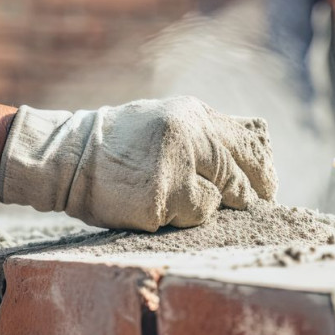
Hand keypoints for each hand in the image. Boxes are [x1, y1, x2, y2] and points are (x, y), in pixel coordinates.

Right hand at [0, 96, 277, 231]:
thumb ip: (202, 136)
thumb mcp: (163, 123)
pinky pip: (190, 218)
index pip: (250, 137)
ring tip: (170, 197)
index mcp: (193, 115)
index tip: (265, 186)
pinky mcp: (161, 198)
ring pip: (215, 201)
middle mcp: (190, 136)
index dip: (262, 166)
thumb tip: (245, 165)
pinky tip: (152, 207)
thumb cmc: (115, 147)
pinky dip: (178, 219)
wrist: (68, 157)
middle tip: (245, 207)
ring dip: (202, 208)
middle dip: (245, 195)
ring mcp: (176, 167)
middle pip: (238, 174)